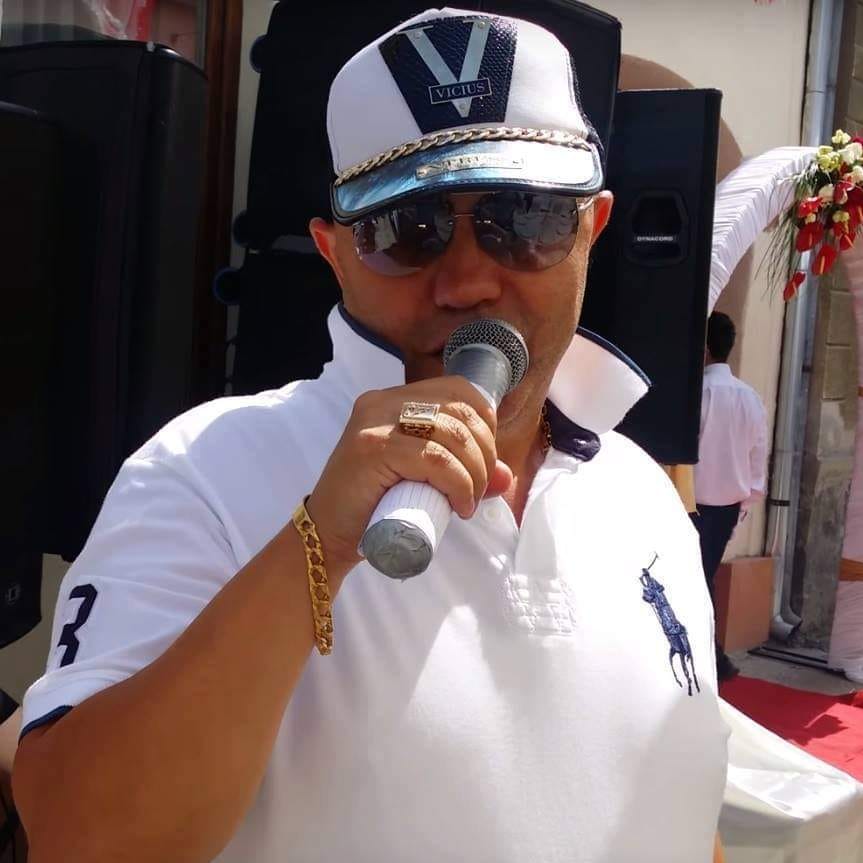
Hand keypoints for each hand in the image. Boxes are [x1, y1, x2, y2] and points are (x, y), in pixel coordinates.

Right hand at [305, 377, 512, 579]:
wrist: (329, 534)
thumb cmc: (376, 507)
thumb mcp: (425, 481)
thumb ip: (463, 472)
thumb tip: (507, 477)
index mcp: (394, 400)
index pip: (457, 390)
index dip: (485, 422)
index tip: (485, 459)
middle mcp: (382, 402)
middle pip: (459, 411)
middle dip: (484, 452)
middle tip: (479, 487)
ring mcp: (374, 423)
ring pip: (451, 434)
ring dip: (474, 472)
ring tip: (468, 501)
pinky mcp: (372, 449)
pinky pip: (435, 459)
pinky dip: (458, 483)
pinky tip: (459, 504)